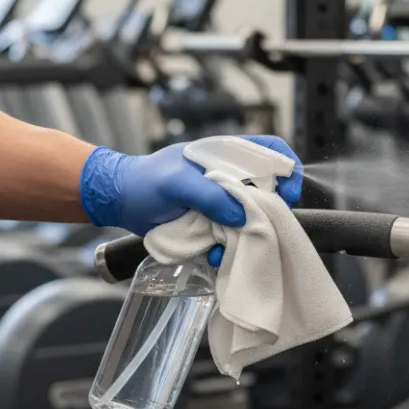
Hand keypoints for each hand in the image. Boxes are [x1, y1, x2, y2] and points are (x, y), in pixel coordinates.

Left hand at [79, 136, 302, 255]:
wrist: (120, 202)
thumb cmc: (146, 181)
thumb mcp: (176, 183)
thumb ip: (208, 194)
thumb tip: (241, 214)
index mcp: (227, 155)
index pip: (272, 152)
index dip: (288, 169)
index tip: (287, 194)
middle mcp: (230, 179)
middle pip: (269, 192)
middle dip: (269, 213)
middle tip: (261, 230)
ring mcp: (222, 204)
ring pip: (252, 221)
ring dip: (247, 237)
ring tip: (229, 247)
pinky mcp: (212, 227)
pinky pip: (232, 240)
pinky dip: (227, 250)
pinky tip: (213, 256)